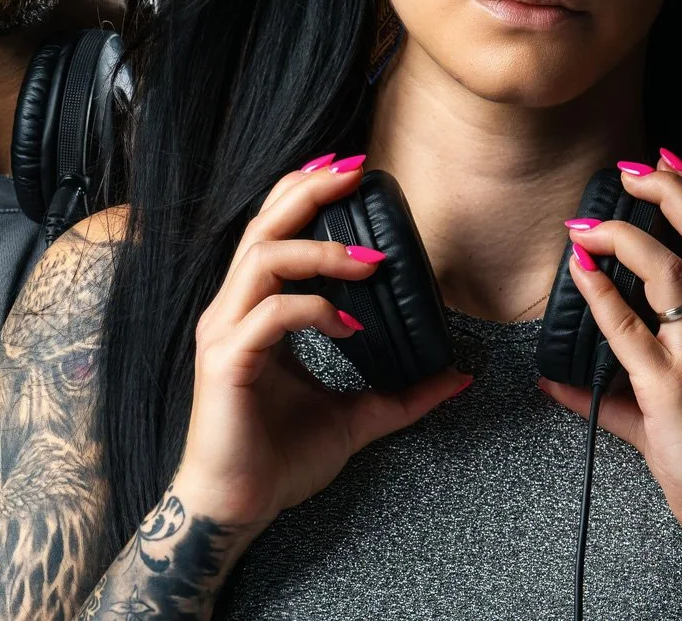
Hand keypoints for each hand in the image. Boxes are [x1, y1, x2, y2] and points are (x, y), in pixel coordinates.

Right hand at [170, 154, 470, 532]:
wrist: (236, 509)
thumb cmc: (277, 461)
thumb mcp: (355, 419)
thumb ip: (401, 395)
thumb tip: (457, 377)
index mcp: (254, 312)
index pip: (274, 233)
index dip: (305, 195)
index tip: (349, 172)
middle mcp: (233, 312)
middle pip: (263, 226)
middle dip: (309, 192)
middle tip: (355, 172)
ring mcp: (225, 333)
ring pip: (263, 259)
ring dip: (321, 251)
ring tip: (369, 260)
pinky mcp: (226, 363)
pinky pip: (270, 315)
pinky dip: (313, 309)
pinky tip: (347, 326)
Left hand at [538, 151, 681, 564]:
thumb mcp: (671, 411)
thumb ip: (610, 391)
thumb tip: (555, 379)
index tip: (665, 159)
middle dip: (670, 190)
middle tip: (630, 169)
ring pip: (672, 272)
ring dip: (625, 237)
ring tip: (588, 226)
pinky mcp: (674, 391)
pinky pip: (632, 331)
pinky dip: (602, 294)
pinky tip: (580, 271)